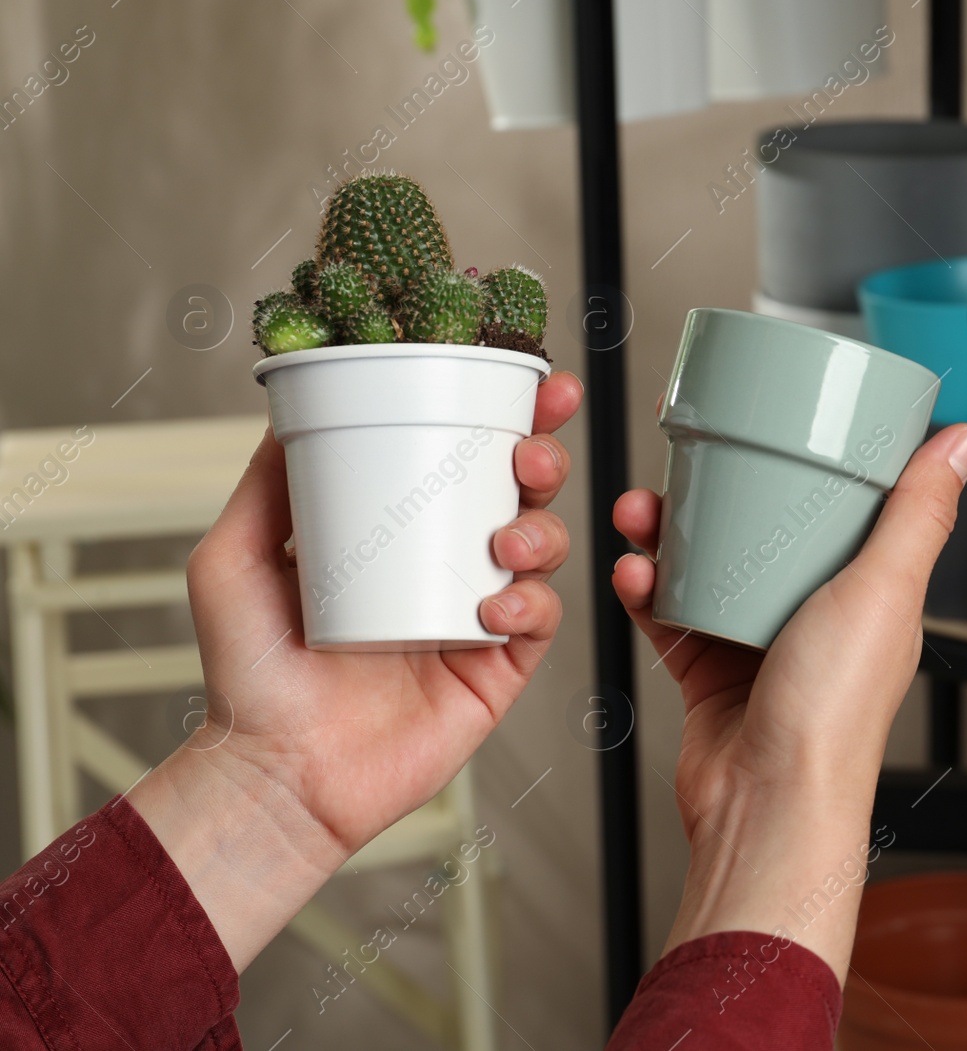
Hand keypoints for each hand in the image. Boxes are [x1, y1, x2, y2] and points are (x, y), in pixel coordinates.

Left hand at [130, 370, 583, 970]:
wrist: (277, 772)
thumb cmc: (250, 676)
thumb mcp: (234, 560)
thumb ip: (265, 487)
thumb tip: (288, 408)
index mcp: (397, 532)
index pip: (459, 458)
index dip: (504, 416)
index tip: (531, 382)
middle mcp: (444, 565)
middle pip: (518, 492)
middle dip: (543, 458)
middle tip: (532, 453)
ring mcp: (476, 616)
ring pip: (544, 549)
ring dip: (542, 530)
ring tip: (509, 541)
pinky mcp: (497, 670)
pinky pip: (539, 623)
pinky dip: (531, 604)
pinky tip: (496, 606)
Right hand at [612, 424, 966, 982]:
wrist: (766, 804)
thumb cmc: (833, 717)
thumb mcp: (884, 590)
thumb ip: (920, 513)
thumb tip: (965, 442)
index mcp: (871, 594)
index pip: (843, 507)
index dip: (805, 461)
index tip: (767, 424)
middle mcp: (819, 616)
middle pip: (763, 530)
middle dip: (713, 494)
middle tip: (675, 471)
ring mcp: (762, 644)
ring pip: (708, 566)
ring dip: (667, 535)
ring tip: (640, 516)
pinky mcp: (712, 673)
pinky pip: (673, 614)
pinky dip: (648, 590)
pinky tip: (633, 573)